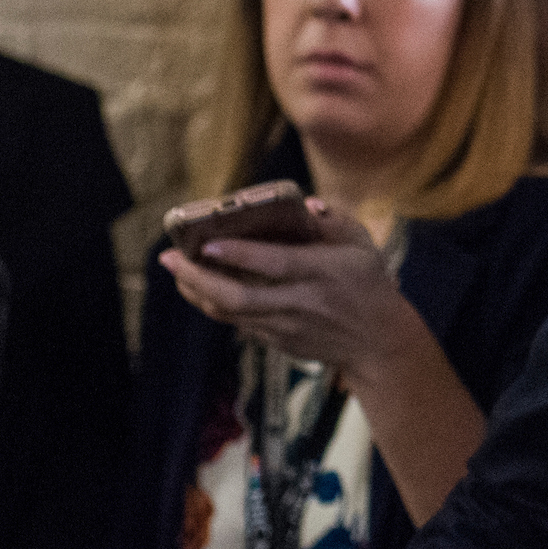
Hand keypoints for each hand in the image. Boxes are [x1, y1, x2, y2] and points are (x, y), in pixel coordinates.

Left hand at [162, 201, 426, 377]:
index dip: (239, 254)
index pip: (275, 264)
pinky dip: (214, 304)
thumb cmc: (369, 284)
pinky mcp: (278, 341)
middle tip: (169, 258)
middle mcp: (299, 302)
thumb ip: (333, 221)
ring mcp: (286, 326)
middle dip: (197, 278)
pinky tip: (198, 288)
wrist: (378, 343)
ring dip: (196, 292)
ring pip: (230, 312)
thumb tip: (302, 206)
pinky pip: (238, 322)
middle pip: (238, 295)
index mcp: (322, 273)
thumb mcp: (363, 245)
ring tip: (175, 270)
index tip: (207, 242)